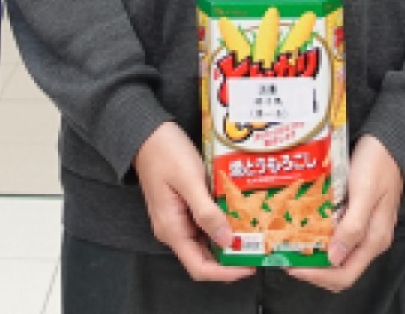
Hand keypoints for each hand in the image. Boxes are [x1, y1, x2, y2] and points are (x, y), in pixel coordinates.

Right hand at [133, 122, 253, 283]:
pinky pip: (203, 224)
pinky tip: (237, 216)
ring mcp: (177, 219)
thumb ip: (206, 212)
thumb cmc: (166, 152)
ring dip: (227, 241)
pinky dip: (220, 225)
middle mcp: (173, 230)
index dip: (224, 273)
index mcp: (171, 229)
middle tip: (257, 250)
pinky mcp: (182, 207)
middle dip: (230, 258)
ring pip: (205, 241)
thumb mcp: (189, 180)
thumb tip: (227, 241)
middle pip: (203, 257)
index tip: (249, 267)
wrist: (147, 132)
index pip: (199, 267)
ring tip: (252, 235)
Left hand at [289, 136, 403, 292]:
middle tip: (287, 255)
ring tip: (291, 243)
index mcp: (374, 240)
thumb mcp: (365, 193)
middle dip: (312, 268)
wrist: (389, 142)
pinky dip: (319, 237)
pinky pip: (336, 236)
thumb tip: (334, 259)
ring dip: (314, 253)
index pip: (345, 275)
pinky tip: (304, 227)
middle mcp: (369, 240)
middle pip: (339, 269)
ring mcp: (363, 229)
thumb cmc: (378, 164)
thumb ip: (353, 226)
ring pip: (336, 254)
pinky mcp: (356, 217)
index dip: (318, 276)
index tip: (293, 266)